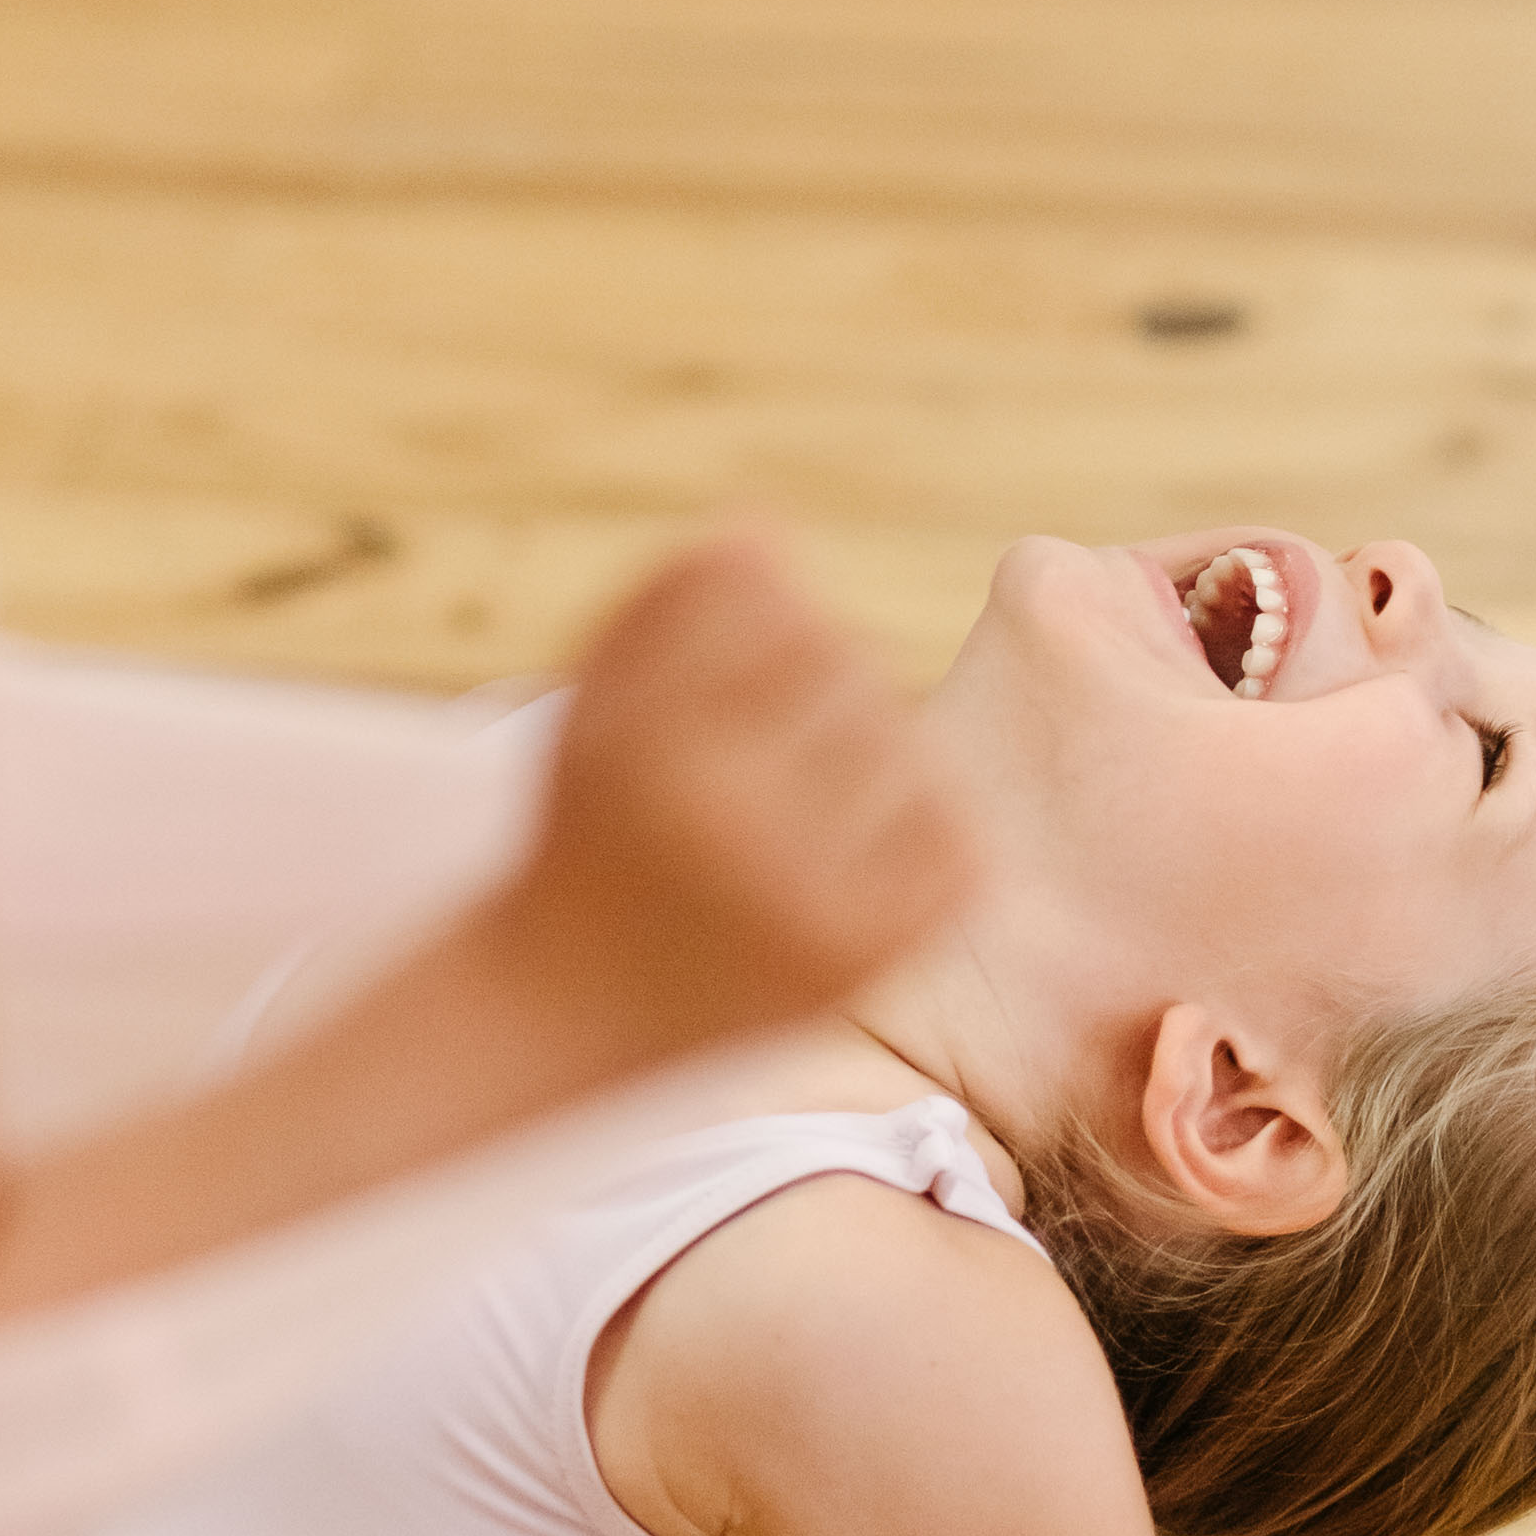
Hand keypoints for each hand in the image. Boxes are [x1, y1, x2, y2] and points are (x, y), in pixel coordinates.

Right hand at [503, 528, 971, 1071]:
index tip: (729, 677)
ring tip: (813, 802)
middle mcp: (725, 817)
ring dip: (878, 753)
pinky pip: (953, 832)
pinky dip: (925, 828)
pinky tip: (862, 853)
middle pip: (848, 662)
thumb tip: (775, 532)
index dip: (763, 619)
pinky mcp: (870, 949)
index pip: (768, 594)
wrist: (581, 1003)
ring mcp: (806, 892)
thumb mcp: (598, 699)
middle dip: (820, 688)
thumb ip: (673, 598)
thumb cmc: (600, 823)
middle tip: (774, 749)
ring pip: (912, 739)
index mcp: (647, 740)